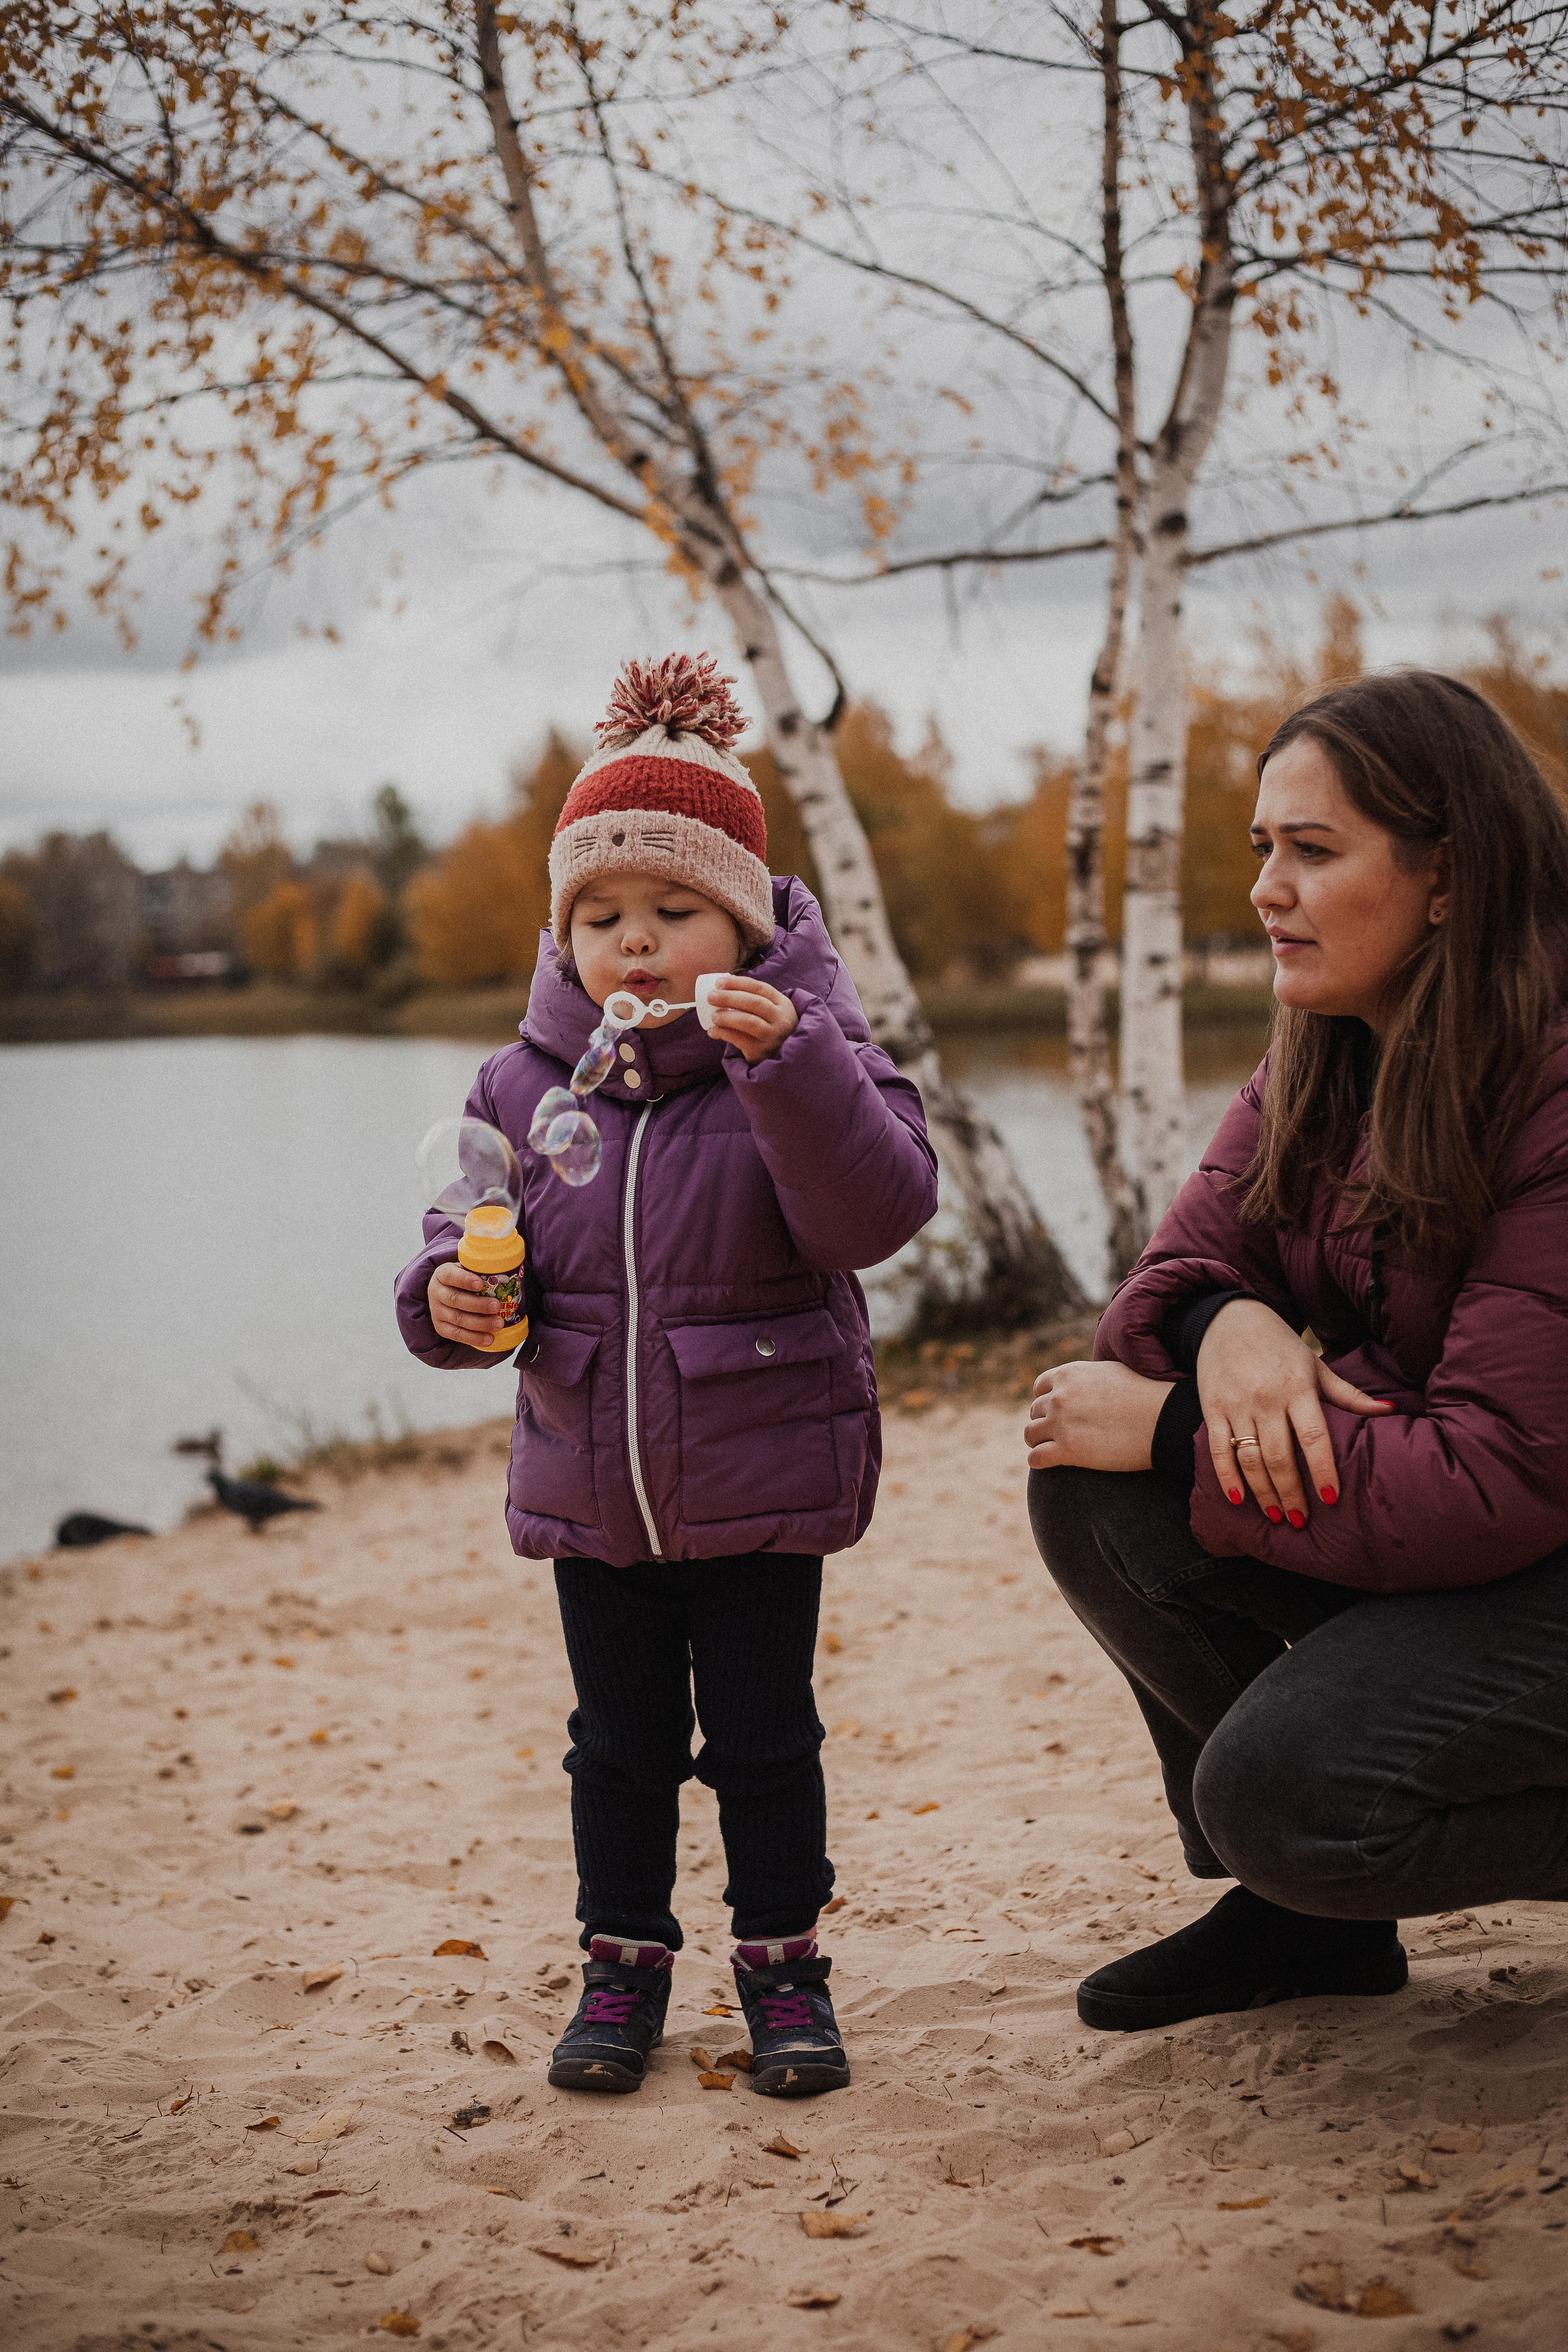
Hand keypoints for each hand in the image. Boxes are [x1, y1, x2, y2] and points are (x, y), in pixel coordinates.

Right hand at [429, 1261, 504, 1347]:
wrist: (448, 1293)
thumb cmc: (465, 1279)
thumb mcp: (468, 1269)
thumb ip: (481, 1269)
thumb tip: (510, 1270)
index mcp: (442, 1274)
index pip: (451, 1276)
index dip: (465, 1280)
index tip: (481, 1284)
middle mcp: (436, 1293)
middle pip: (455, 1300)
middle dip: (478, 1305)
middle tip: (497, 1306)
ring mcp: (437, 1312)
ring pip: (458, 1319)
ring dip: (480, 1323)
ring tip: (499, 1323)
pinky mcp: (441, 1327)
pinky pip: (457, 1335)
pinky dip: (474, 1338)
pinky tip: (489, 1339)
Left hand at [706, 975, 798, 1064]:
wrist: (781, 1056)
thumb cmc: (768, 1028)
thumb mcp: (770, 1011)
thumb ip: (752, 1000)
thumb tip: (720, 988)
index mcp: (782, 1004)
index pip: (760, 988)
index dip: (738, 983)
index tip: (719, 983)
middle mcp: (781, 1019)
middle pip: (755, 1003)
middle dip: (730, 998)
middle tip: (711, 997)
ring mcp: (773, 1036)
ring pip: (749, 1022)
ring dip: (728, 1017)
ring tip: (713, 1016)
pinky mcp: (762, 1051)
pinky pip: (741, 1040)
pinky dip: (724, 1033)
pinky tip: (713, 1031)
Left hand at [1025, 1358, 1174, 1471]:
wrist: (1163, 1419)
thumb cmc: (1145, 1395)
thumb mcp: (1109, 1372)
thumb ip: (1086, 1378)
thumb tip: (1078, 1384)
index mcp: (1069, 1374)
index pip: (1039, 1388)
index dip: (1048, 1401)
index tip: (1059, 1413)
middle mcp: (1059, 1396)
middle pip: (1035, 1412)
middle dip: (1047, 1422)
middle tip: (1064, 1434)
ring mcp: (1061, 1423)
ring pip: (1031, 1434)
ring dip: (1040, 1441)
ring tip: (1055, 1448)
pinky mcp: (1068, 1450)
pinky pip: (1036, 1458)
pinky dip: (1039, 1461)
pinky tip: (1050, 1463)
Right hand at [1197, 1297, 1393, 1526]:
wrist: (1229, 1318)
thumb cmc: (1280, 1346)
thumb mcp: (1316, 1366)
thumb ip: (1349, 1395)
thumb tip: (1390, 1410)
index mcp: (1297, 1388)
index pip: (1313, 1437)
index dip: (1323, 1470)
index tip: (1331, 1498)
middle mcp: (1266, 1398)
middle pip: (1279, 1456)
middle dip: (1291, 1493)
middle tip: (1301, 1521)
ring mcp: (1236, 1404)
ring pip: (1250, 1458)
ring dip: (1263, 1492)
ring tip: (1276, 1517)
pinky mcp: (1211, 1408)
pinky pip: (1218, 1449)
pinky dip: (1226, 1476)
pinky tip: (1238, 1499)